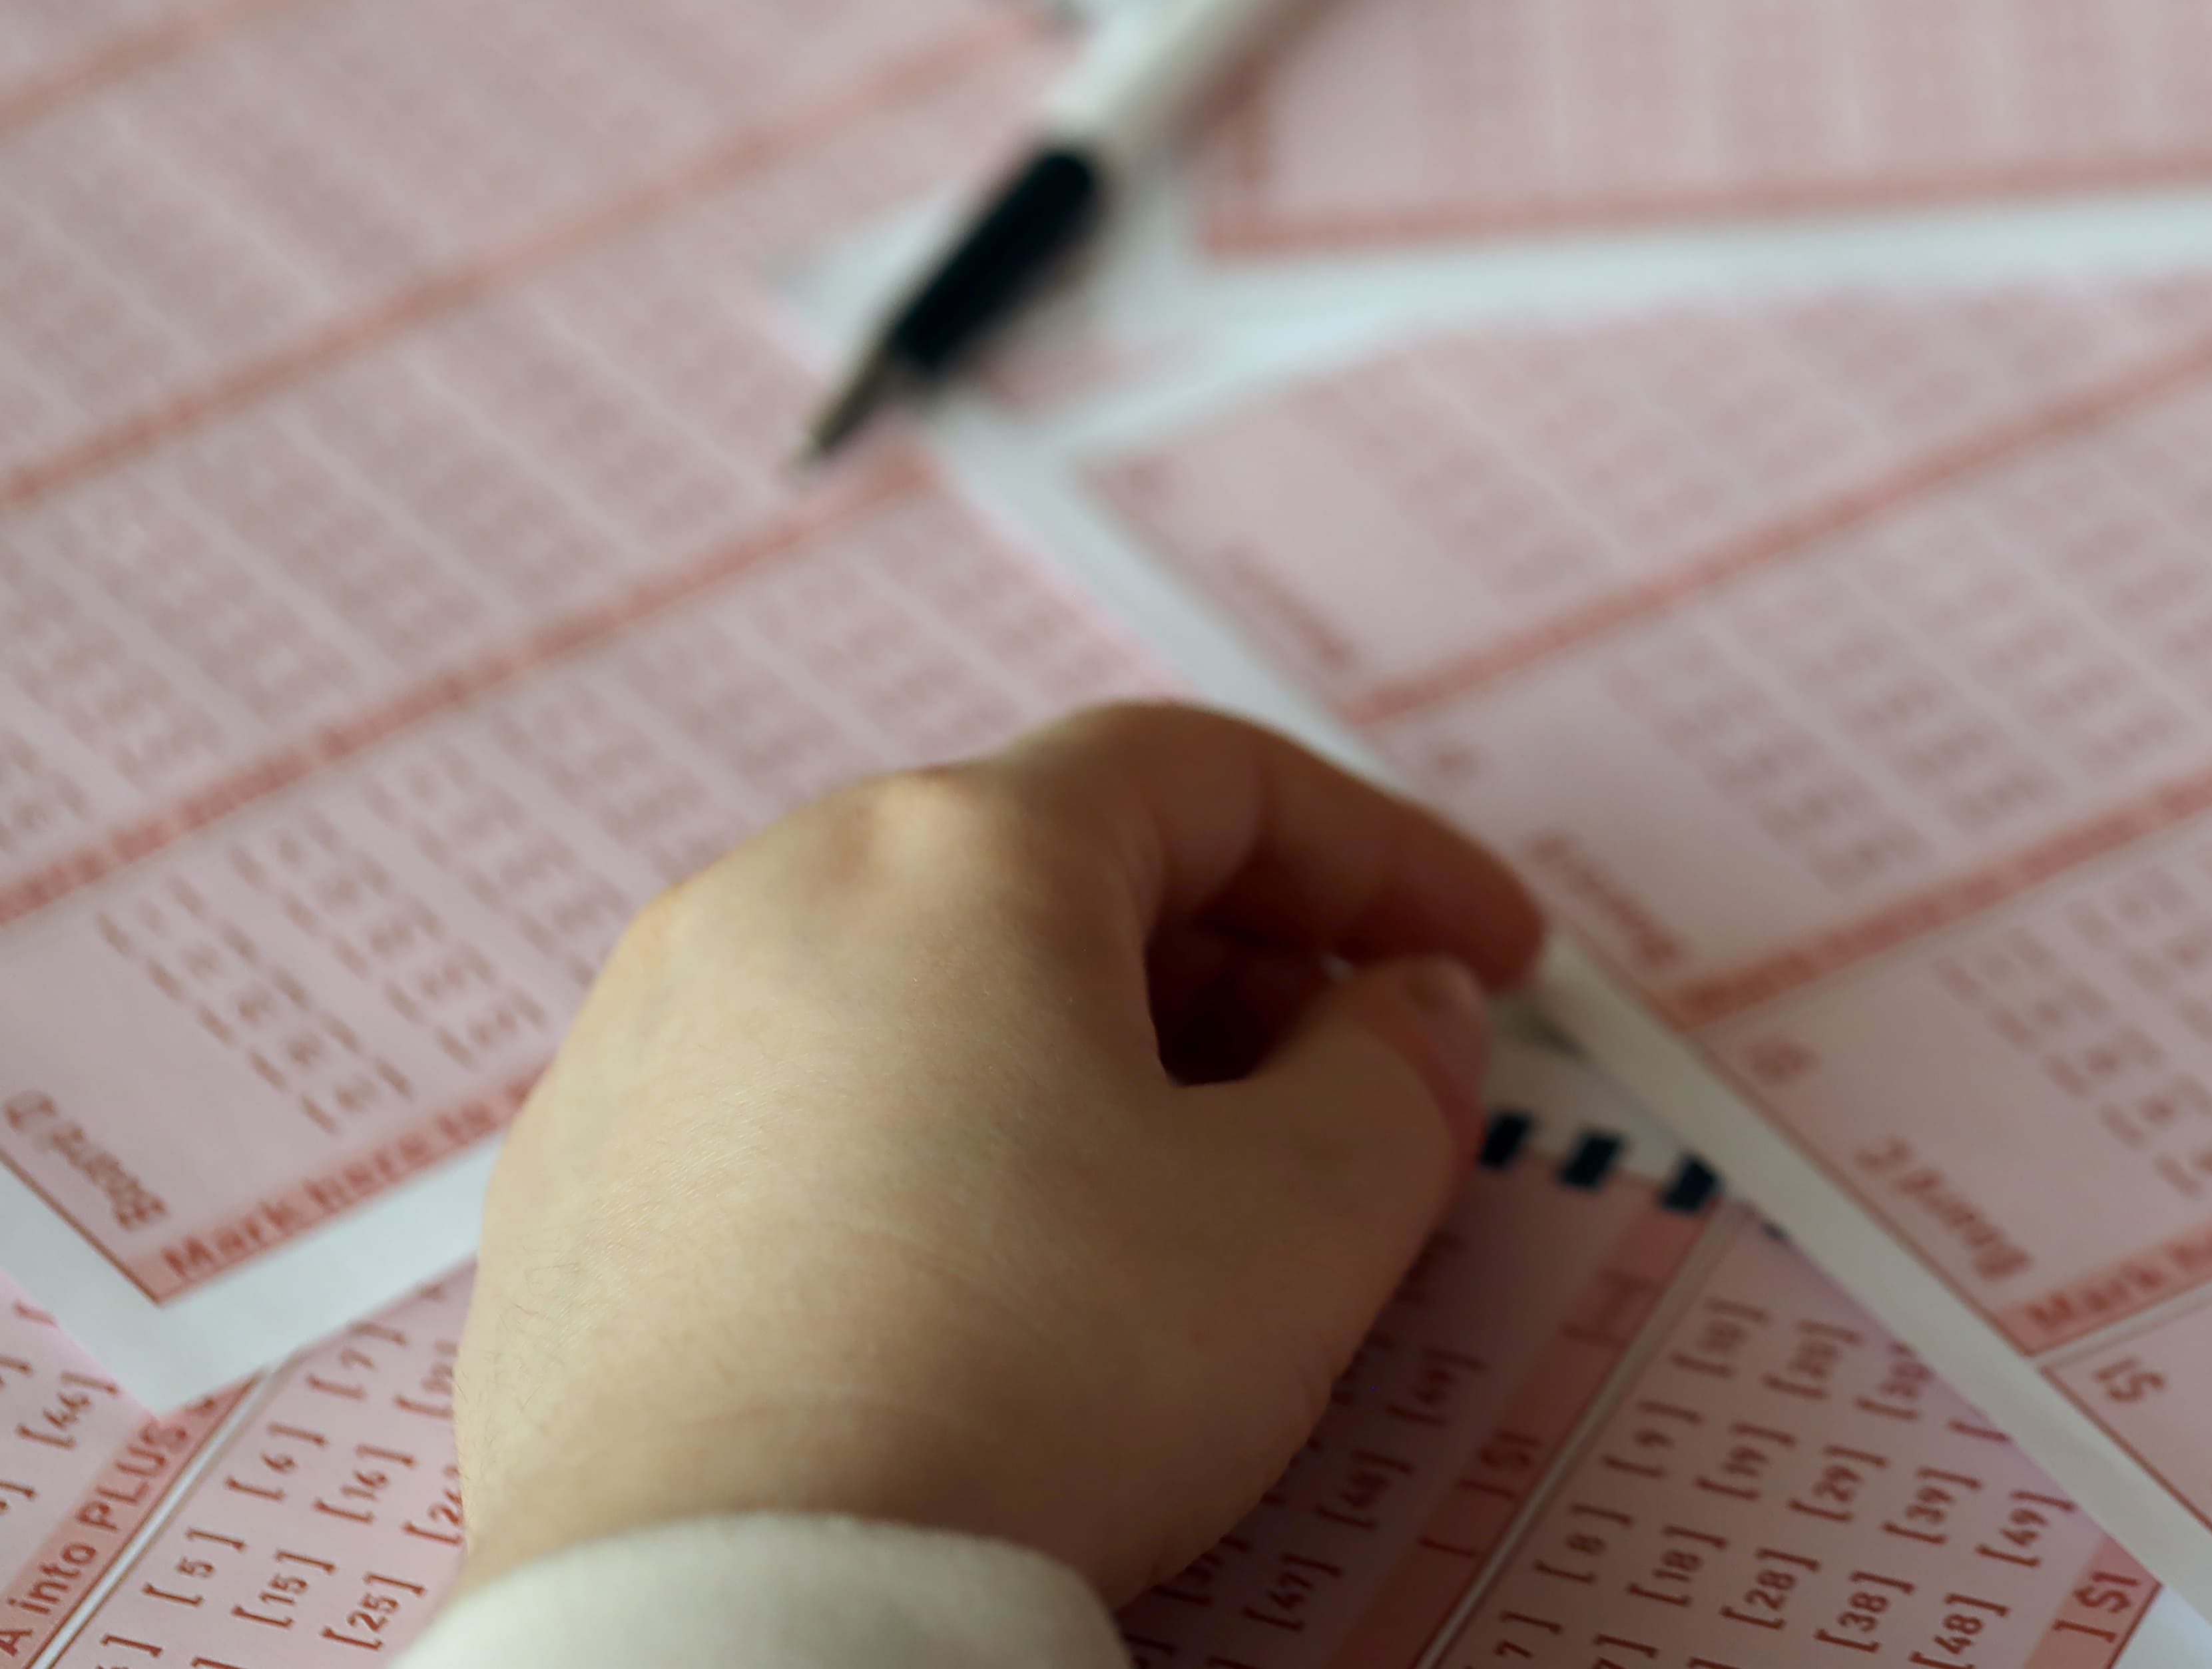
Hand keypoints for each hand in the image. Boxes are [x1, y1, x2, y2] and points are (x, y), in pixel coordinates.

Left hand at [454, 702, 1545, 1602]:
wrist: (728, 1617)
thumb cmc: (1019, 1387)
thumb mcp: (1309, 1215)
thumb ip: (1399, 1072)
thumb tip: (1403, 1013)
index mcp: (954, 856)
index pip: (1217, 779)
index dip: (1385, 857)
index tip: (1485, 953)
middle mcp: (771, 898)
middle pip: (1058, 867)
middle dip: (1239, 959)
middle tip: (1349, 1082)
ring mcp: (644, 1044)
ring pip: (919, 985)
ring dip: (1082, 1050)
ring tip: (1179, 1193)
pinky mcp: (573, 1195)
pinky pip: (795, 1107)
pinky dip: (929, 1142)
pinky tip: (993, 1279)